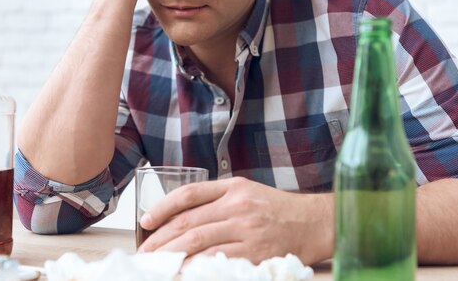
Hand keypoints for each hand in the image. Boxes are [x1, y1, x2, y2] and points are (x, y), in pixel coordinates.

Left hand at [137, 177, 333, 264]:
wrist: (313, 222)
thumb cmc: (276, 208)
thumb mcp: (246, 191)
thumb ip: (216, 198)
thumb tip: (180, 215)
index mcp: (232, 187)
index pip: (188, 194)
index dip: (162, 207)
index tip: (145, 220)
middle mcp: (237, 206)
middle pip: (188, 222)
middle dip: (161, 238)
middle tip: (144, 252)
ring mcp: (246, 229)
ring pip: (198, 242)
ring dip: (172, 255)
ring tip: (157, 263)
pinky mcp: (255, 252)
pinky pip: (217, 260)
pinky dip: (196, 267)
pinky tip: (182, 271)